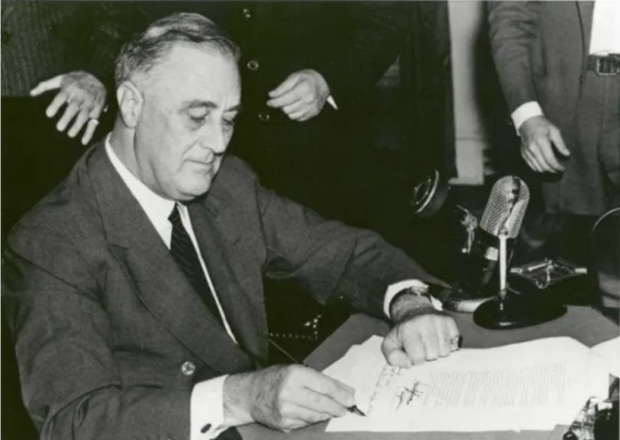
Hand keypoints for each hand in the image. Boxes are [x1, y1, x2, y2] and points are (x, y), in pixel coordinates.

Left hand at [30, 71, 106, 144]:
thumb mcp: (60, 79)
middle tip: (59, 128)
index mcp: (70, 88)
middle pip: (74, 108)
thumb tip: (32, 93)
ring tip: (70, 134)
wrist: (97, 78)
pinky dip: (89, 132)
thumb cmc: (75, 80)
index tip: (49, 114)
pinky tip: (83, 141)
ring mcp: (90, 104)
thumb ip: (46, 85)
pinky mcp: (97, 110)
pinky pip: (93, 122)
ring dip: (78, 126)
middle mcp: (80, 96)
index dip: (55, 105)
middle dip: (67, 118)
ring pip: (84, 116)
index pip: (62, 97)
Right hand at [224, 364, 354, 431]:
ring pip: (316, 416)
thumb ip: (318, 380)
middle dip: (338, 407)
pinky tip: (313, 413)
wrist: (249, 394)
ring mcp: (286, 410)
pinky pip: (306, 423)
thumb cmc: (275, 379)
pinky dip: (313, 419)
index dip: (341, 393)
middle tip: (346, 408)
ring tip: (331, 410)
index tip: (351, 398)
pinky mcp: (284, 424)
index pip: (324, 385)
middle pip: (322, 403)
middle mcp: (289, 392)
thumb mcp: (295, 370)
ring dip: (327, 414)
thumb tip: (344, 390)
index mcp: (294, 374)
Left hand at [267, 69, 329, 121]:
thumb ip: (282, 87)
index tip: (269, 102)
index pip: (285, 100)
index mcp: (304, 89)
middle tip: (282, 99)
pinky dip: (295, 113)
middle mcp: (309, 100)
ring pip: (292, 116)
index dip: (274, 102)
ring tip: (291, 102)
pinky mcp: (313, 113)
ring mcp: (312, 108)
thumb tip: (272, 95)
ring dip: (288, 110)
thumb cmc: (308, 78)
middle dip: (282, 105)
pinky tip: (297, 105)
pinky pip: (298, 118)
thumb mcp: (294, 77)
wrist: (324, 82)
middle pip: (287, 109)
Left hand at [382, 295, 459, 367]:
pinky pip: (455, 344)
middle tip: (422, 349)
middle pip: (433, 355)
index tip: (413, 353)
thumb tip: (407, 365)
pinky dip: (448, 346)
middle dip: (428, 356)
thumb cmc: (403, 331)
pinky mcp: (450, 321)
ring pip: (446, 351)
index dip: (415, 359)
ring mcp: (439, 321)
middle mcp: (425, 322)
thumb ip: (393, 356)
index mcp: (408, 329)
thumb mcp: (391, 343)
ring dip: (438, 352)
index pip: (418, 357)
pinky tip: (439, 340)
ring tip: (431, 345)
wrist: (414, 311)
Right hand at [519, 115, 569, 172]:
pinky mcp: (523, 154)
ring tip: (552, 168)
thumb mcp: (555, 131)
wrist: (527, 122)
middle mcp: (532, 148)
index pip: (550, 159)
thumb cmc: (543, 125)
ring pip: (537, 168)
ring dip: (546, 170)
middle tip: (558, 170)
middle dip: (552, 170)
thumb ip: (561, 144)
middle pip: (543, 166)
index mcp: (541, 141)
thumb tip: (567, 155)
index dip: (557, 166)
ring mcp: (527, 152)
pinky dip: (539, 168)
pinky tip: (544, 166)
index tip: (562, 168)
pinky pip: (531, 166)